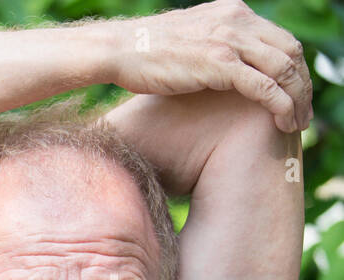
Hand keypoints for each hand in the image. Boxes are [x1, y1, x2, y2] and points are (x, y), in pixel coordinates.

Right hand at [109, 0, 311, 132]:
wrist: (118, 50)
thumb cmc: (143, 52)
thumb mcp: (188, 39)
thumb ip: (212, 45)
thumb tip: (219, 68)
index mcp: (234, 13)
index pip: (280, 39)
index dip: (294, 68)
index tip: (294, 94)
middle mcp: (239, 21)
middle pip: (291, 52)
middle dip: (303, 85)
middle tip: (303, 113)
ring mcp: (231, 41)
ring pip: (285, 70)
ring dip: (298, 99)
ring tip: (297, 124)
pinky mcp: (221, 64)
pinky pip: (266, 86)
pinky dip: (281, 106)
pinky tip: (283, 123)